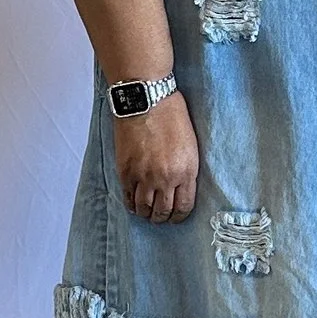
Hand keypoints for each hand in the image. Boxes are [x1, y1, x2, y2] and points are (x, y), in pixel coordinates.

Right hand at [116, 93, 199, 222]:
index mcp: (186, 171)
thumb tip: (180, 186)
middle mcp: (166, 178)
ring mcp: (144, 176)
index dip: (179, 216)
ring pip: (144, 208)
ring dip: (146, 214)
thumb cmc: (171, 115)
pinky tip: (133, 204)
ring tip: (146, 212)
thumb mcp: (190, 145)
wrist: (146, 100)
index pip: (184, 207)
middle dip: (162, 218)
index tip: (176, 217)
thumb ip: (185, 169)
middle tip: (160, 217)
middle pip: (163, 211)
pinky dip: (130, 204)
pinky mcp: (126, 171)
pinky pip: (128, 197)